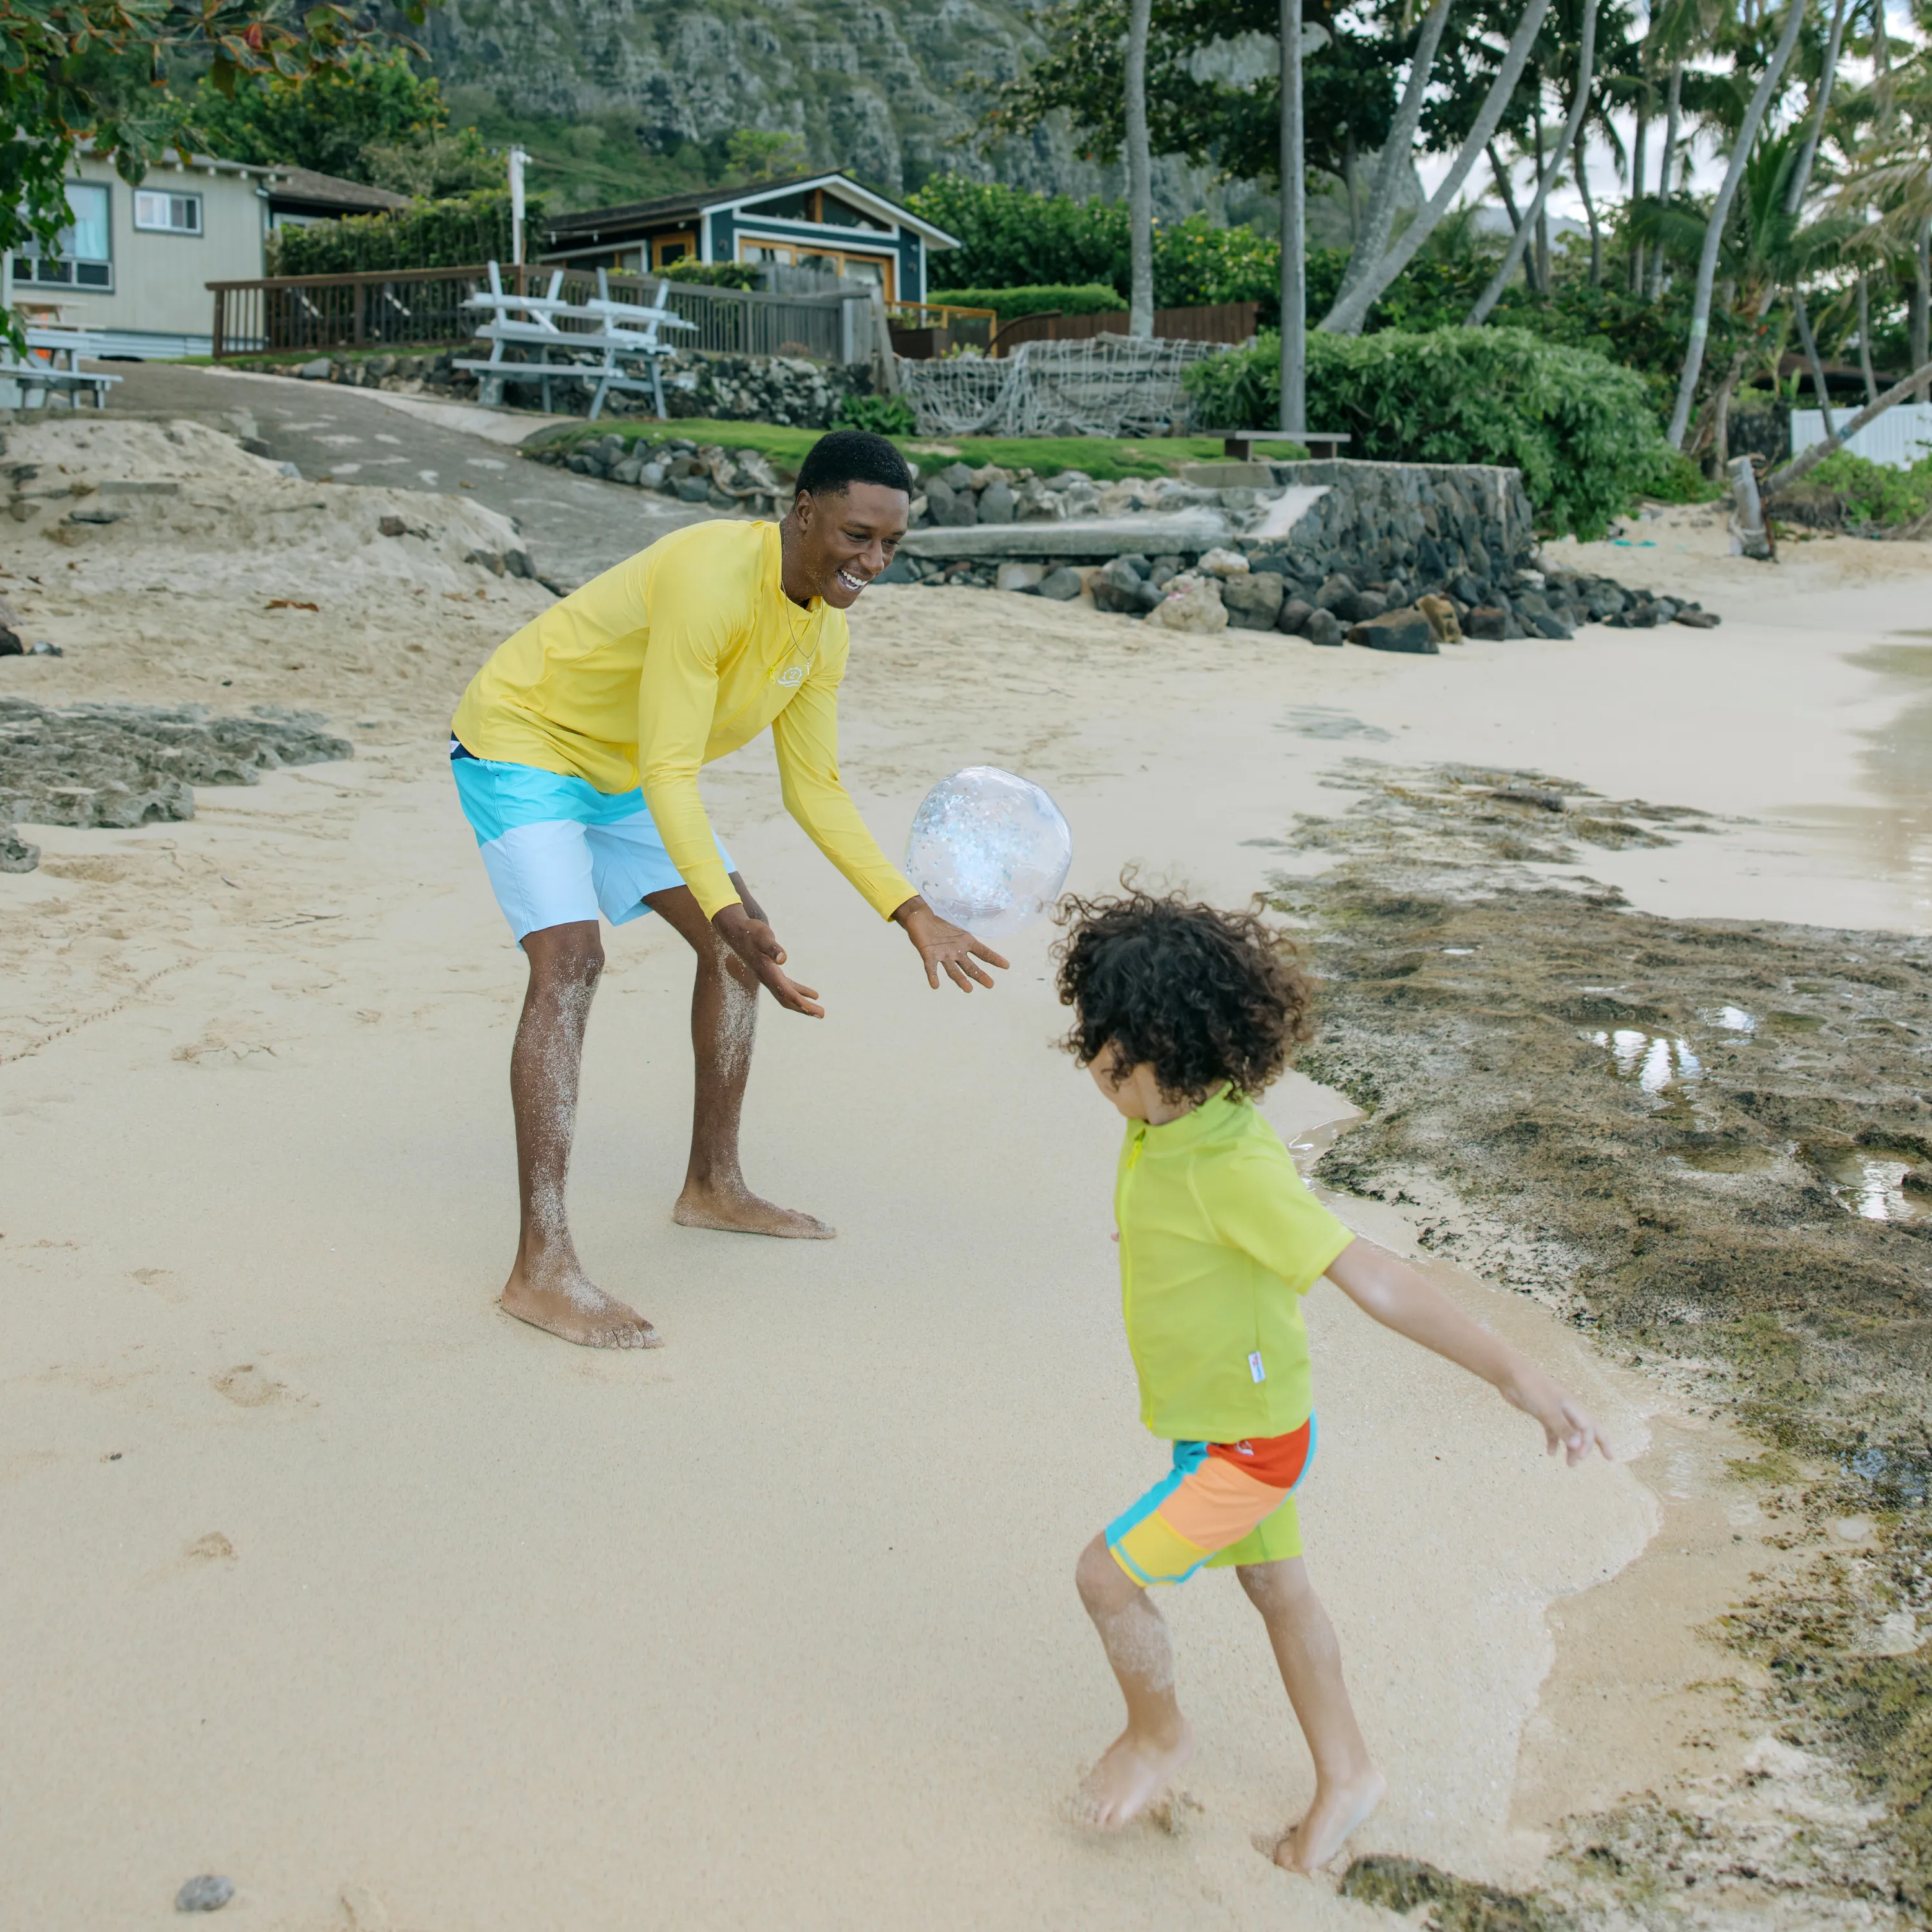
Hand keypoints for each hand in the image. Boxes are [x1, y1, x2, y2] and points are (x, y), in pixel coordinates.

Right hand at [712, 903, 823, 1016]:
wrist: (735, 932)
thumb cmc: (751, 932)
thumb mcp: (763, 936)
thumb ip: (773, 948)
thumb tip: (783, 959)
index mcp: (767, 972)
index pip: (785, 991)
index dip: (798, 1001)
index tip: (811, 1010)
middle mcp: (767, 978)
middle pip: (787, 999)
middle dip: (804, 1008)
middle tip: (821, 1014)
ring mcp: (768, 977)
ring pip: (787, 996)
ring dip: (803, 1005)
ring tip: (819, 1011)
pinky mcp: (771, 973)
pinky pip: (787, 988)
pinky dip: (799, 993)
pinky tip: (812, 995)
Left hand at [892, 897, 1010, 991]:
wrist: (919, 913)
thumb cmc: (940, 914)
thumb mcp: (961, 913)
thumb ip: (978, 913)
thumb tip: (1000, 908)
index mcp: (966, 942)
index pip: (983, 952)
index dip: (994, 959)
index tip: (1006, 966)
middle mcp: (956, 952)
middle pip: (970, 967)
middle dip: (980, 975)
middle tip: (990, 985)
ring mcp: (943, 955)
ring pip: (953, 970)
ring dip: (960, 980)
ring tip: (969, 989)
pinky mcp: (928, 955)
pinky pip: (931, 967)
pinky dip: (933, 976)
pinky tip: (935, 985)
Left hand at [1502, 1366, 1611, 1464]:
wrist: (1510, 1375)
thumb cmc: (1531, 1389)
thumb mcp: (1547, 1410)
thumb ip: (1562, 1428)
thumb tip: (1578, 1446)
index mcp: (1572, 1406)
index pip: (1589, 1427)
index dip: (1589, 1443)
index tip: (1582, 1457)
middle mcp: (1566, 1409)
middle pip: (1585, 1428)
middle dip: (1592, 1444)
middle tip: (1595, 1460)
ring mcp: (1554, 1411)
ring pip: (1569, 1432)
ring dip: (1571, 1447)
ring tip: (1570, 1464)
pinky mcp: (1542, 1412)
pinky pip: (1553, 1430)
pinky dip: (1554, 1441)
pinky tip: (1551, 1453)